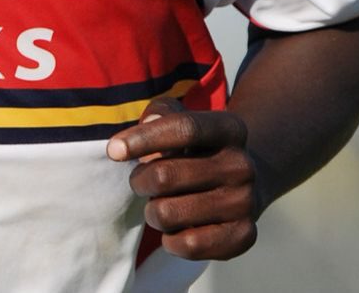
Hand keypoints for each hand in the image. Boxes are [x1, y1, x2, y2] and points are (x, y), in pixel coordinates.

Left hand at [106, 97, 260, 260]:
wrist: (241, 186)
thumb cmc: (195, 150)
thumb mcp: (181, 120)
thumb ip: (160, 113)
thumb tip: (148, 122)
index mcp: (229, 129)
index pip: (184, 129)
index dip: (144, 139)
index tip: (113, 151)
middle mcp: (242, 165)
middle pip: (165, 176)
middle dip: (139, 181)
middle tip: (141, 182)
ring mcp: (245, 202)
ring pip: (169, 213)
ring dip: (152, 212)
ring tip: (161, 205)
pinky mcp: (244, 235)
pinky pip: (189, 244)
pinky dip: (171, 240)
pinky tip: (175, 229)